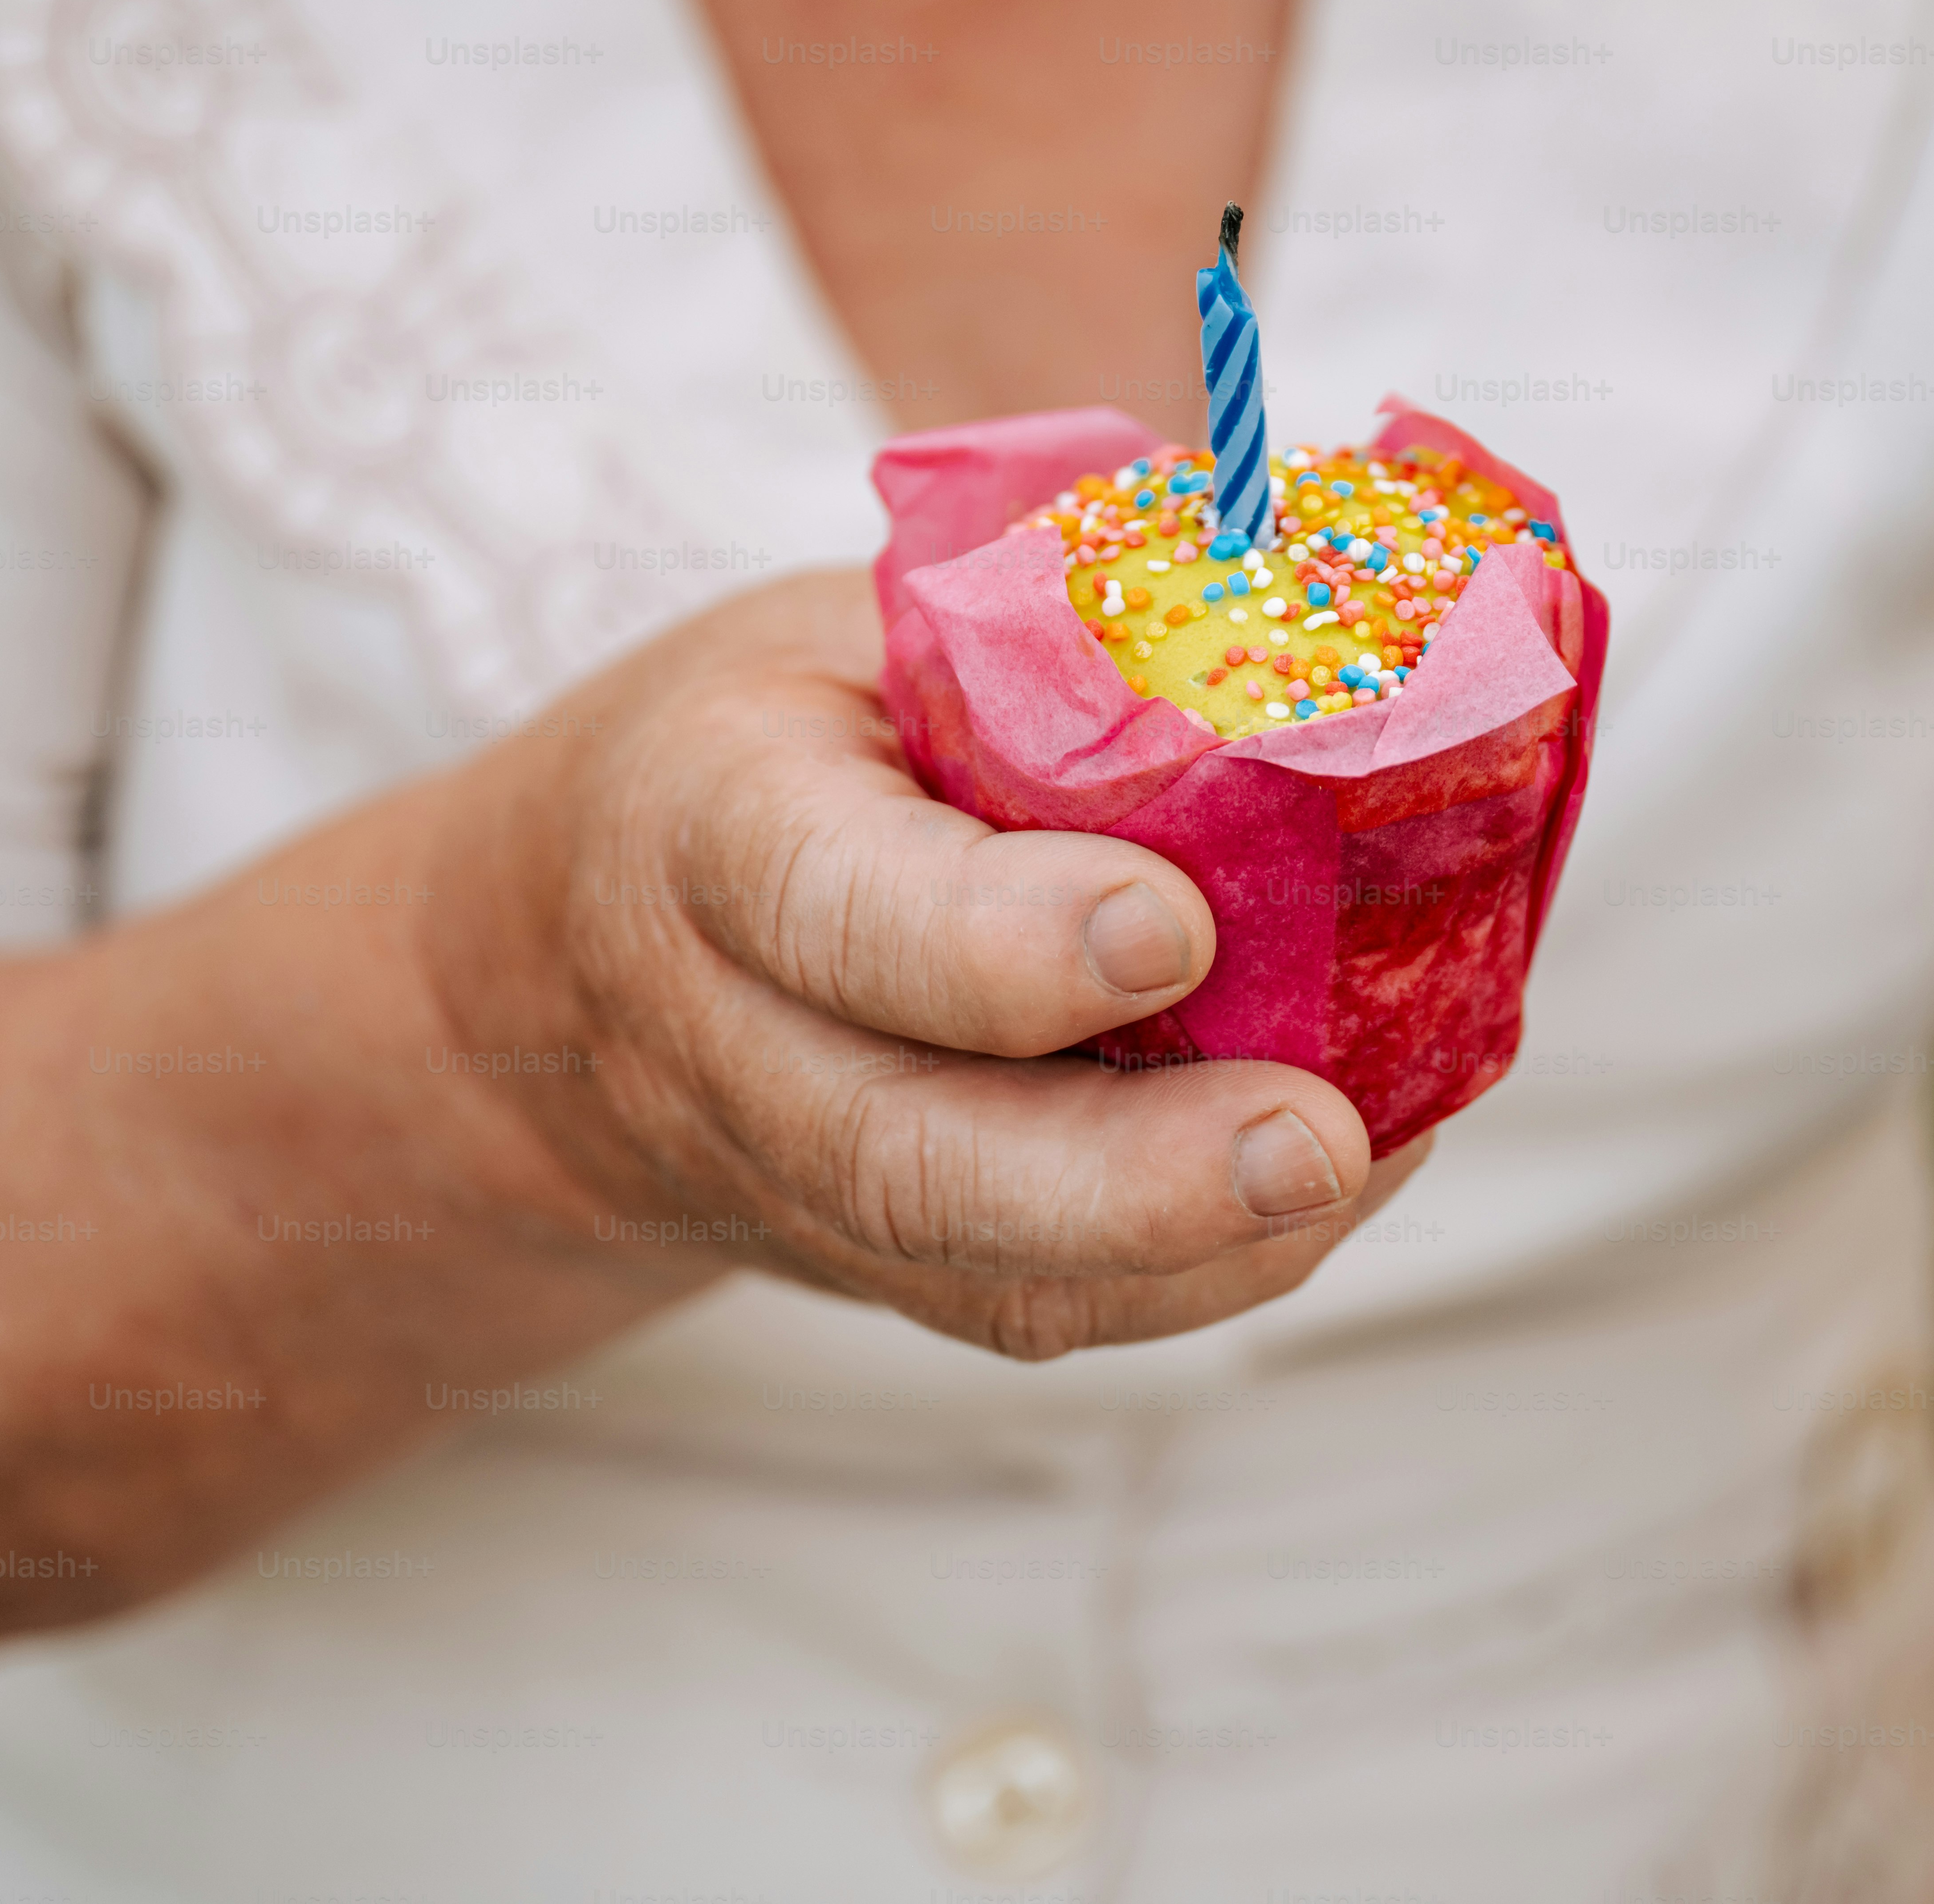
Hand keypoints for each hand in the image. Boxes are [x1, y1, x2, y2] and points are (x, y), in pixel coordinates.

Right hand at [426, 569, 1426, 1360]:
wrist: (570, 955)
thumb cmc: (770, 745)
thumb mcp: (851, 632)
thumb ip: (1031, 649)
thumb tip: (1304, 624)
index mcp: (708, 821)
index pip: (830, 904)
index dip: (996, 938)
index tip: (1171, 929)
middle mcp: (728, 1036)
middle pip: (903, 1160)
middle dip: (1126, 1177)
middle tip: (1314, 1141)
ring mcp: (791, 1181)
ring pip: (986, 1277)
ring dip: (1198, 1250)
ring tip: (1363, 1164)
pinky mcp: (875, 1265)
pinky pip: (1041, 1308)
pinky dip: (1206, 1270)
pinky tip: (1329, 1189)